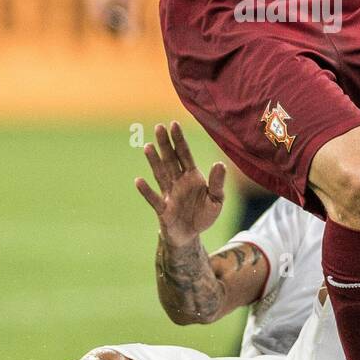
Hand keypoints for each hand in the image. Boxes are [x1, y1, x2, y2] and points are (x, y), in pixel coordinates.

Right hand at [135, 122, 226, 246]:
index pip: (184, 155)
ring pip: (160, 174)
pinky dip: (146, 191)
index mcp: (192, 177)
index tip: (174, 124)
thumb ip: (217, 183)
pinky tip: (139, 181)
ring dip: (154, 161)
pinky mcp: (163, 209)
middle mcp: (178, 182)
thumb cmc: (203, 215)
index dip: (179, 140)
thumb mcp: (216, 200)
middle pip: (170, 160)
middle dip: (165, 144)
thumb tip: (220, 163)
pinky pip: (154, 198)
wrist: (190, 235)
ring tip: (148, 147)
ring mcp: (169, 194)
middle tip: (158, 127)